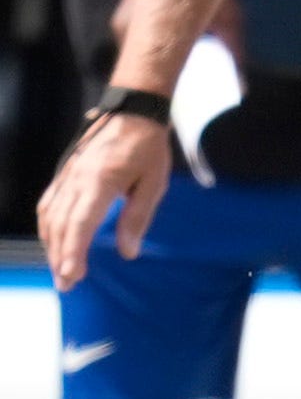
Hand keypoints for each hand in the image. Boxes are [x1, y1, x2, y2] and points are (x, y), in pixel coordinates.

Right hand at [38, 114, 173, 289]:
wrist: (132, 113)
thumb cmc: (148, 149)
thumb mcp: (153, 183)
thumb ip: (137, 217)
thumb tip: (128, 253)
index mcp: (100, 181)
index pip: (80, 222)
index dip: (73, 251)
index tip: (71, 275)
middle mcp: (76, 179)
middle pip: (60, 224)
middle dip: (60, 257)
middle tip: (66, 285)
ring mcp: (66, 176)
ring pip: (49, 216)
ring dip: (52, 245)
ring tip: (60, 271)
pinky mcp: (64, 174)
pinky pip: (48, 204)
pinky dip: (49, 227)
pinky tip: (54, 242)